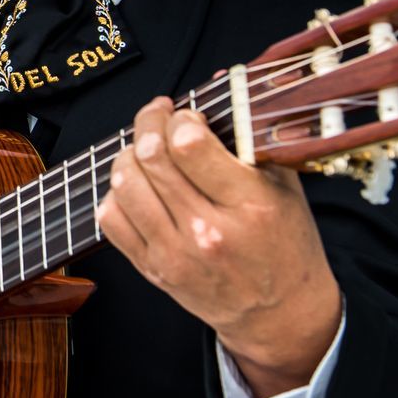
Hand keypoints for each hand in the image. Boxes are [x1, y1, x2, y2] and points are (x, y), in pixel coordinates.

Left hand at [97, 97, 342, 397]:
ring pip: (123, 185)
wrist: (280, 315)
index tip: (188, 116)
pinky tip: (138, 187)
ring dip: (129, 155)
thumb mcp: (286, 187)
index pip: (189, 145)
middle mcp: (207, 231)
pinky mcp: (153, 270)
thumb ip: (253, 137)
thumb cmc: (287, 245)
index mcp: (249, 206)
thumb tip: (217, 82)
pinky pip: (110, 219)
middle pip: (150, 158)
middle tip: (159, 116)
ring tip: (147, 149)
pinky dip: (116, 193)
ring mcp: (175, 253)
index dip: (180, 118)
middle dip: (149, 123)